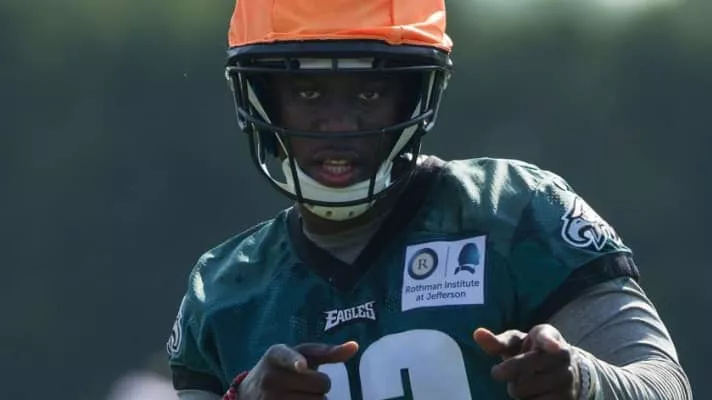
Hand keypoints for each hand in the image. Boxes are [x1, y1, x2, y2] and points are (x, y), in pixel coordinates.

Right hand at [236, 341, 358, 399]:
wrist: (249, 394)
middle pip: (321, 384)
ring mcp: (271, 399)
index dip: (295, 362)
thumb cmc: (284, 369)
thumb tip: (355, 346)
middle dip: (320, 385)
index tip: (301, 367)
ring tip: (301, 395)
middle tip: (306, 384)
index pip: (286, 356)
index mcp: (275, 355)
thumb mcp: (299, 356)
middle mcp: (271, 377)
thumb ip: (327, 351)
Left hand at [474, 325, 579, 399]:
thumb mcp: (516, 343)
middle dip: (505, 372)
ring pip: (521, 390)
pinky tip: (535, 393)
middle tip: (503, 370)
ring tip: (526, 380)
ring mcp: (566, 379)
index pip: (547, 338)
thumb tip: (477, 334)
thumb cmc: (531, 351)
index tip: (553, 347)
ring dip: (516, 388)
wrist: (563, 369)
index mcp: (547, 335)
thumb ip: (497, 341)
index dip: (549, 343)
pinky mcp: (566, 399)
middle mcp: (561, 356)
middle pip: (519, 369)